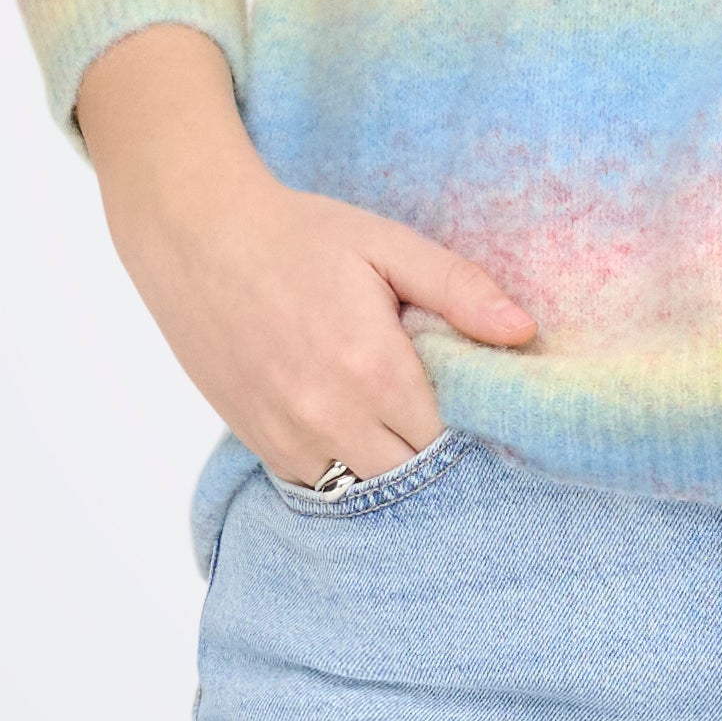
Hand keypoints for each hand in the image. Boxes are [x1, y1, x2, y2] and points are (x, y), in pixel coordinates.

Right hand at [73, 26, 534, 481]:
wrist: (196, 237)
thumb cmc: (298, 234)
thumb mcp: (388, 245)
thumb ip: (459, 290)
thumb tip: (525, 332)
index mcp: (374, 368)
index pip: (448, 436)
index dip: (467, 421)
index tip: (470, 395)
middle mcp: (331, 416)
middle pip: (410, 471)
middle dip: (429, 446)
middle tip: (433, 403)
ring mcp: (290, 436)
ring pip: (362, 486)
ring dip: (385, 462)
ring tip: (390, 415)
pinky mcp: (258, 441)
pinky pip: (316, 483)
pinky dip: (340, 465)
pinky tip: (348, 424)